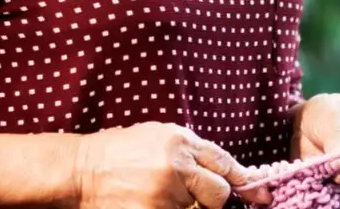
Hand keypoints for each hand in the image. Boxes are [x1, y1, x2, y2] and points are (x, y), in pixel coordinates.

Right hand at [73, 122, 259, 208]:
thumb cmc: (119, 152)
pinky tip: (152, 204)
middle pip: (219, 194)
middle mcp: (175, 168)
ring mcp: (163, 197)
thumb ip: (192, 152)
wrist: (80, 172)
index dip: (243, 181)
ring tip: (159, 196)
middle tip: (191, 196)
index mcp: (178, 142)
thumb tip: (228, 173)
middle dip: (212, 198)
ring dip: (186, 208)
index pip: (224, 163)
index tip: (258, 193)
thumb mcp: (158, 136)